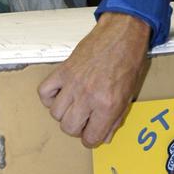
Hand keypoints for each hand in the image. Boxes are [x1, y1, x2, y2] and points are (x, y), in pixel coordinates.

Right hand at [37, 12, 151, 147]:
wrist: (121, 35)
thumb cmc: (129, 61)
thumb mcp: (129, 95)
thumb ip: (116, 119)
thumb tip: (105, 137)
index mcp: (107, 104)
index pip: (90, 138)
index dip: (91, 138)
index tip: (92, 132)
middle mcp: (88, 96)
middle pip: (68, 128)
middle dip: (77, 128)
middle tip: (85, 118)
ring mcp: (73, 83)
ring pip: (55, 113)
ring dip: (64, 113)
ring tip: (74, 104)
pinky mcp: (63, 70)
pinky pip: (44, 92)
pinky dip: (50, 97)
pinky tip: (61, 93)